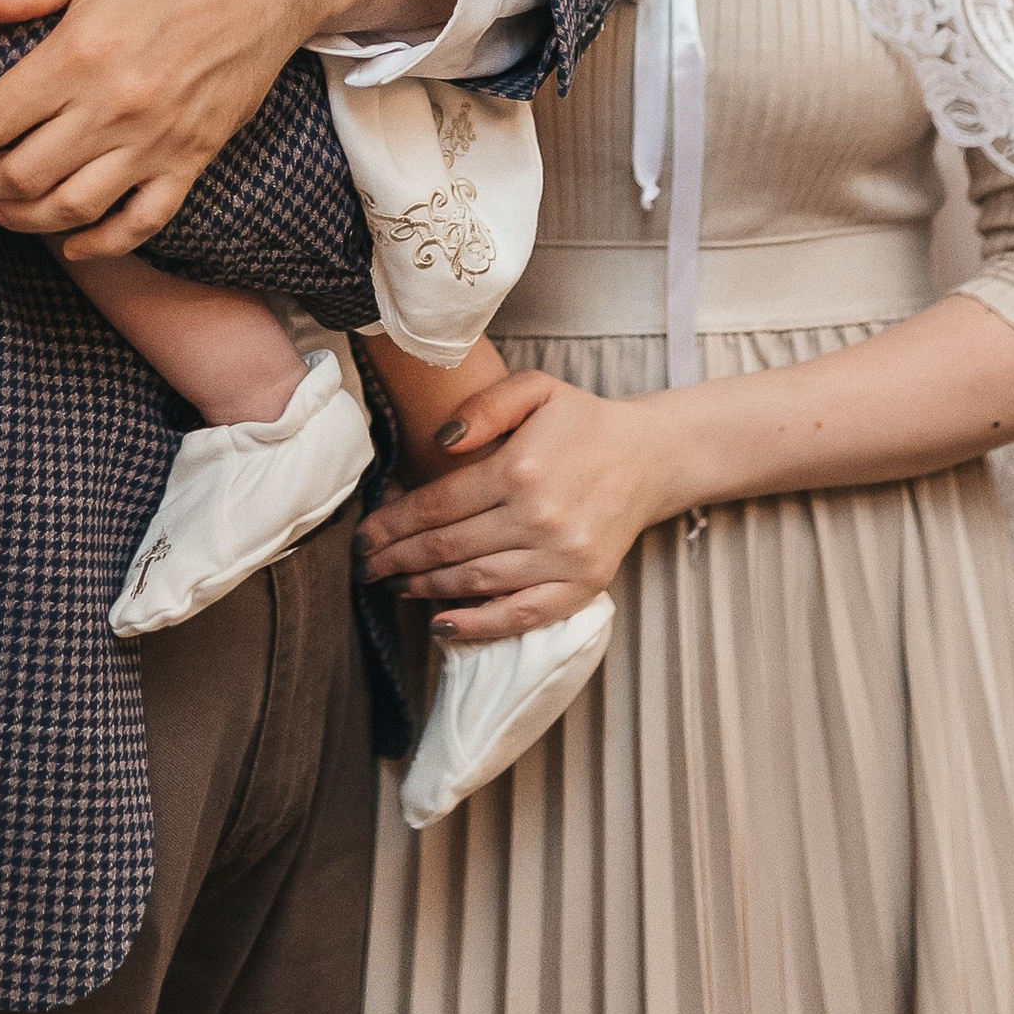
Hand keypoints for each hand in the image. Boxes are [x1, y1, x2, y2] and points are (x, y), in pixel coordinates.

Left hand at [0, 0, 456, 254]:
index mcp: (78, 55)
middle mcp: (112, 107)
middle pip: (23, 173)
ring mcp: (154, 141)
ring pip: (72, 207)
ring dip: (24, 218)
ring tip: (2, 210)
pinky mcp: (191, 160)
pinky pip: (141, 222)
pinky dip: (102, 244)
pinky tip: (73, 244)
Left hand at [354, 369, 672, 642]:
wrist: (650, 456)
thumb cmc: (582, 421)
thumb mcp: (535, 388)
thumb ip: (484, 405)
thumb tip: (438, 442)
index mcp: (519, 469)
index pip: (436, 506)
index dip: (392, 524)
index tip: (363, 536)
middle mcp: (538, 517)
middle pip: (447, 547)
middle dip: (397, 559)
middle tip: (365, 566)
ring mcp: (562, 556)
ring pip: (475, 581)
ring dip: (425, 588)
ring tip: (394, 585)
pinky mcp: (583, 585)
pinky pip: (522, 613)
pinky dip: (479, 626)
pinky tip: (443, 625)